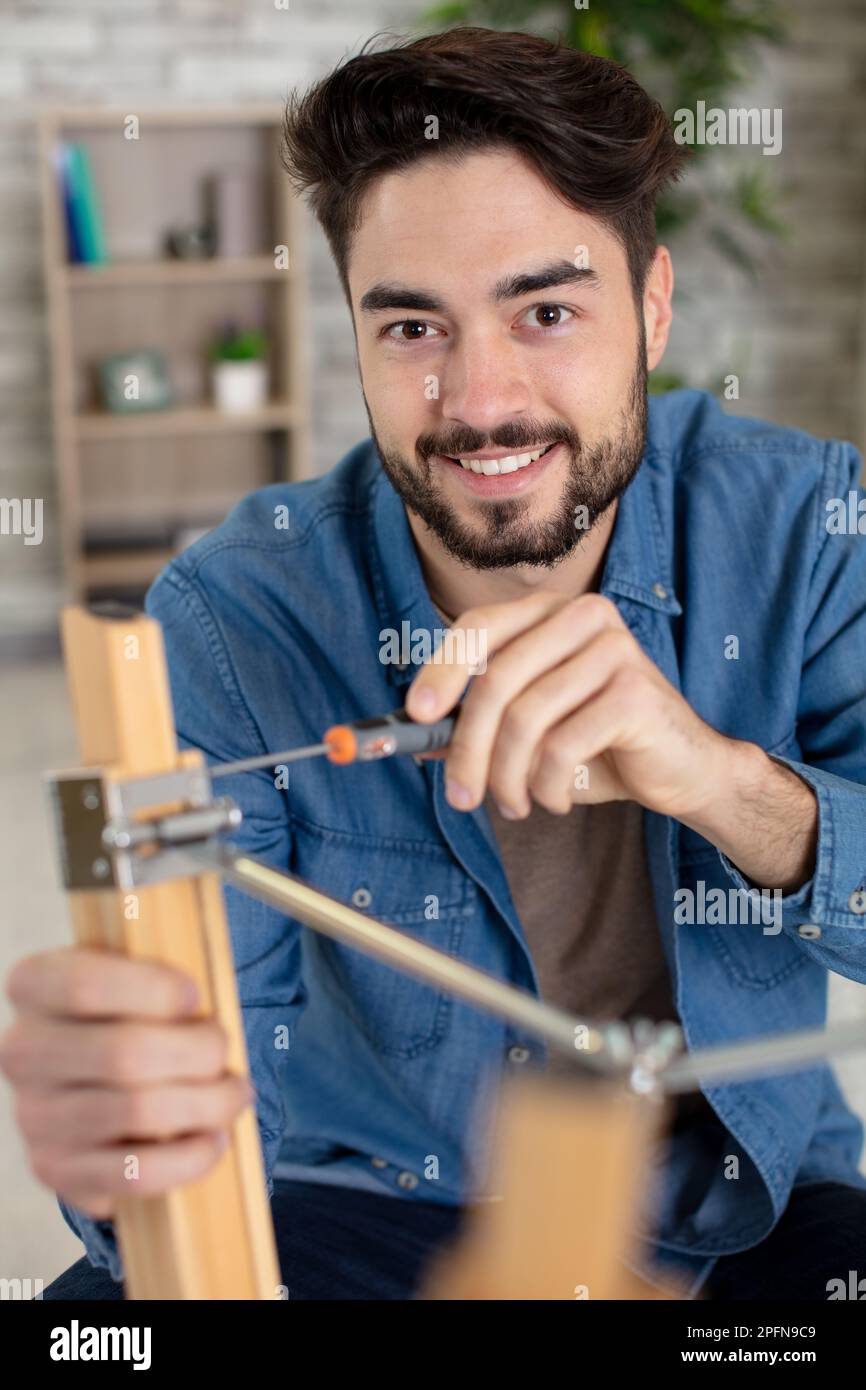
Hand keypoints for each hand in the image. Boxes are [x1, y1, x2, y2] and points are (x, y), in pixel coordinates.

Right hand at [0, 947, 251, 1219]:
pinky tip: (213, 1141)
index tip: (196, 995)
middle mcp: (22, 1052)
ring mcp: (34, 1116)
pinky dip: (189, 1158)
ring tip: (234, 1095)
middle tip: (224, 1049)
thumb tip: (207, 1006)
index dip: (153, 990)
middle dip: (198, 1052)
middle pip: (123, 1054)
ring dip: (206, 1104)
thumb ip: (162, 971)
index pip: (83, 986)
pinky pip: (133, 1173)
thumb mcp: (133, 973)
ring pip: (137, 1113)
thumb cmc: (128, 1012)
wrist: (90, 1077)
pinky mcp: (56, 1169)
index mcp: (34, 986)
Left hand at [406, 590, 732, 819]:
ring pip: (526, 718)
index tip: (416, 716)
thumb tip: (412, 739)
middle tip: (460, 796)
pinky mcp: (635, 692)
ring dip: (507, 777)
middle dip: (468, 747)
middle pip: (496, 679)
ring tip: (513, 805)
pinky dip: (547, 786)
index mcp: (550, 613)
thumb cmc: (600, 746)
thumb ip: (476, 727)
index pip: (479, 627)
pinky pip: (562, 746)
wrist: (682, 770)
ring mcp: (614, 649)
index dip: (441, 670)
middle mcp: (582, 617)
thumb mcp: (529, 733)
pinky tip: (554, 799)